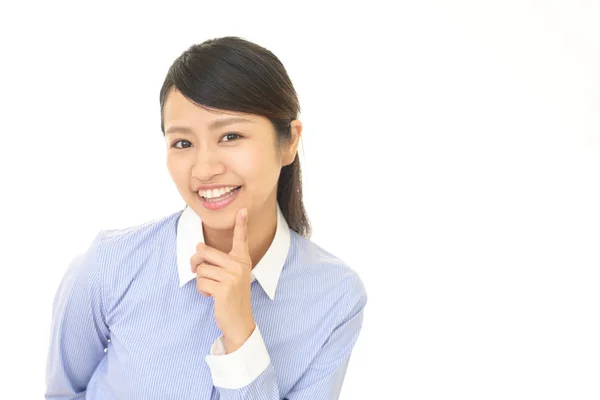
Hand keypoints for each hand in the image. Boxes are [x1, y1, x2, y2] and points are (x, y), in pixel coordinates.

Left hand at [191, 208, 255, 353]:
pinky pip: (201, 282)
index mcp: (242, 260)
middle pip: (205, 252)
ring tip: (211, 288)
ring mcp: (232, 277)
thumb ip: (217, 262)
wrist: (239, 320)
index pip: (241, 239)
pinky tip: (211, 296)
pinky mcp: (224, 288)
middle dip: (196, 263)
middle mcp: (239, 266)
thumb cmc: (231, 296)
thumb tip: (197, 250)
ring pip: (201, 269)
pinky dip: (202, 290)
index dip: (241, 223)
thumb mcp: (230, 276)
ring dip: (201, 281)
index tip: (243, 210)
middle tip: (197, 270)